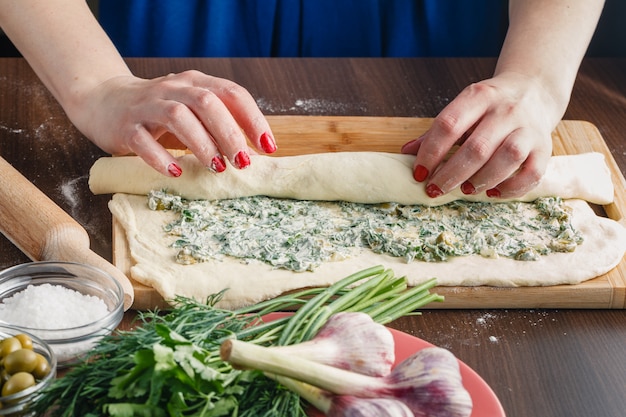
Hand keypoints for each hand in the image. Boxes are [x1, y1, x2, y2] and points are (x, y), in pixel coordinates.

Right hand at [73, 70, 275, 175]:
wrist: (104, 102)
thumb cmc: (160, 112)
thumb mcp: (193, 110)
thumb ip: (219, 123)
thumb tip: (254, 151)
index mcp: (196, 82)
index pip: (231, 93)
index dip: (253, 119)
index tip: (268, 146)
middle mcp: (173, 89)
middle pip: (206, 102)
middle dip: (229, 133)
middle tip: (243, 161)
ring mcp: (147, 106)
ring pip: (178, 116)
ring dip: (201, 144)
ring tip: (216, 168)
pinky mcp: (126, 126)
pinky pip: (143, 140)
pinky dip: (160, 157)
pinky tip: (175, 172)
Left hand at [402, 72, 556, 198]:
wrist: (534, 90)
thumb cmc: (489, 107)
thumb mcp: (462, 109)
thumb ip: (436, 132)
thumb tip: (405, 153)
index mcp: (479, 97)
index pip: (449, 124)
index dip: (430, 151)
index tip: (419, 173)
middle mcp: (506, 110)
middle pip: (477, 147)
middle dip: (451, 173)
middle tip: (435, 189)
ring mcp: (528, 129)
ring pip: (507, 158)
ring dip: (481, 180)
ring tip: (464, 190)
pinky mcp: (544, 148)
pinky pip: (532, 173)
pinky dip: (511, 188)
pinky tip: (492, 192)